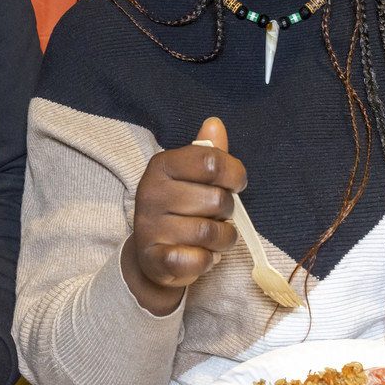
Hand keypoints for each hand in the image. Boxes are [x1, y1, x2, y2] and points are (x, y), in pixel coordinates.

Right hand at [121, 117, 245, 315]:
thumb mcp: (193, 177)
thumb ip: (208, 153)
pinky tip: (199, 256)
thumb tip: (215, 123)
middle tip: (215, 216)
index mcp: (162, 165)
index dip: (234, 175)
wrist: (153, 256)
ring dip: (222, 239)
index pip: (212, 162)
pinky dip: (207, 261)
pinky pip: (197, 260)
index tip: (234, 185)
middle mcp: (151, 192)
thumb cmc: (180, 210)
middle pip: (217, 199)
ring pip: (210, 233)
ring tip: (212, 239)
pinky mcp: (154, 258)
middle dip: (227, 212)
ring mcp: (150, 227)